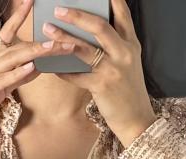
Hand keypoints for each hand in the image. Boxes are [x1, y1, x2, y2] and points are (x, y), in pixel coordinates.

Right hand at [0, 0, 75, 142]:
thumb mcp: (0, 87)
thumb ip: (18, 77)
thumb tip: (35, 68)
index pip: (7, 33)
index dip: (18, 16)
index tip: (31, 1)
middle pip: (19, 47)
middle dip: (42, 43)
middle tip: (64, 39)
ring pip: (13, 59)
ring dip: (34, 52)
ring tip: (52, 47)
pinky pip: (4, 79)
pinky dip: (18, 73)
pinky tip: (31, 67)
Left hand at [45, 0, 156, 146]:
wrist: (137, 119)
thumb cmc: (129, 90)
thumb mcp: (129, 62)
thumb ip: (117, 44)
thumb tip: (93, 29)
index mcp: (131, 44)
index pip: (122, 14)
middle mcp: (123, 53)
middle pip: (99, 26)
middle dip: (77, 15)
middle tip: (58, 9)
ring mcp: (112, 70)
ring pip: (84, 49)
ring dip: (63, 38)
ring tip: (48, 29)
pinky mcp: (102, 86)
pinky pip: (77, 75)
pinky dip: (64, 71)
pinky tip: (52, 67)